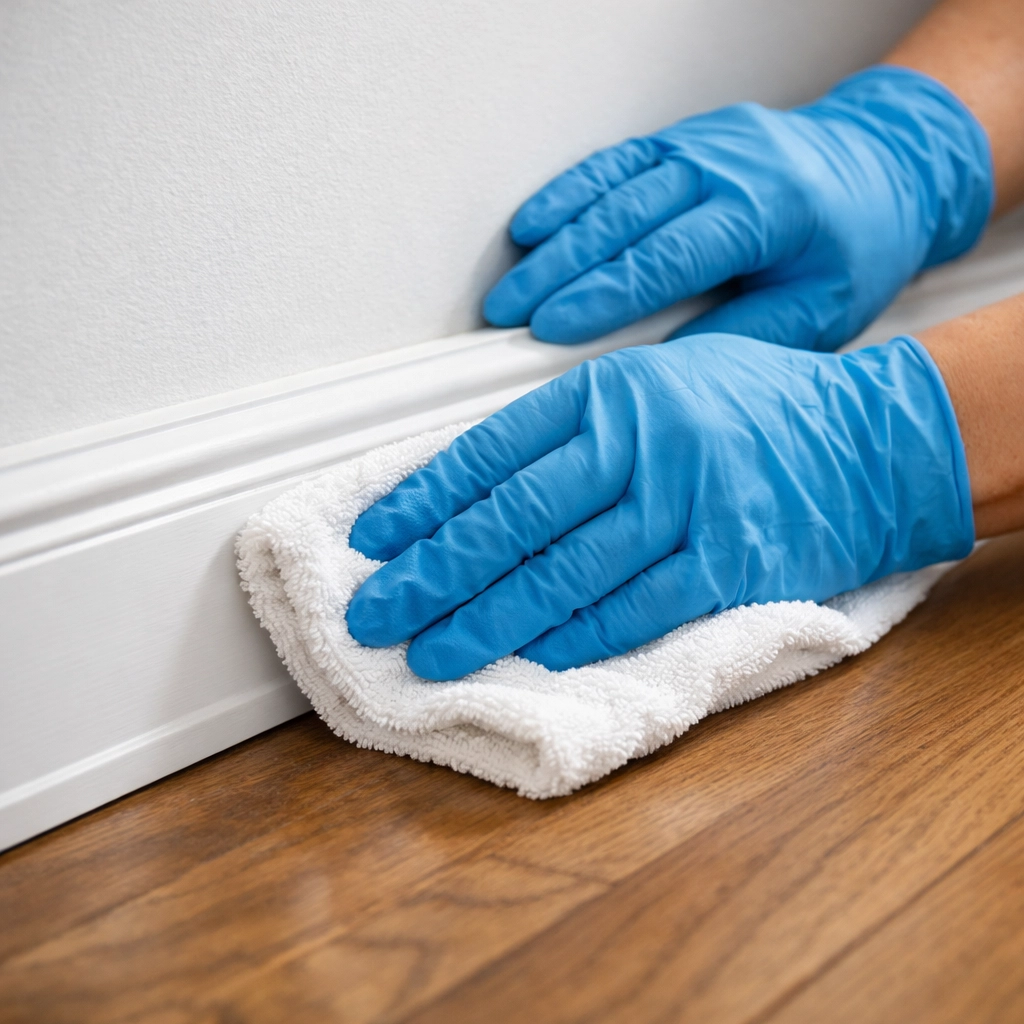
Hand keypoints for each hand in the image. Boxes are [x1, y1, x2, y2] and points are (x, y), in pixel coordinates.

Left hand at [345, 333, 973, 679]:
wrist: (870, 441)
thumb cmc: (752, 409)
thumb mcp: (657, 382)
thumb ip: (575, 427)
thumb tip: (476, 488)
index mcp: (610, 391)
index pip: (491, 452)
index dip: (423, 501)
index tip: (372, 542)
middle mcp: (641, 442)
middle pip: (512, 519)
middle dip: (431, 574)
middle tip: (372, 615)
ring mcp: (687, 504)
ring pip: (563, 573)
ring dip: (486, 620)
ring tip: (427, 652)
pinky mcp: (730, 564)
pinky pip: (634, 608)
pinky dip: (573, 637)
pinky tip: (523, 656)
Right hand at [484, 66, 991, 350]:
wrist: (883, 169)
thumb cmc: (856, 246)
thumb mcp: (820, 309)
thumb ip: (741, 335)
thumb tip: (660, 366)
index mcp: (768, 209)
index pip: (666, 257)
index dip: (602, 295)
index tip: (551, 328)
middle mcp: (726, 166)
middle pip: (623, 220)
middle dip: (558, 271)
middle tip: (509, 314)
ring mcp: (700, 145)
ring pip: (609, 191)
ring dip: (552, 239)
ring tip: (508, 285)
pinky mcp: (682, 141)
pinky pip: (614, 165)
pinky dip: (568, 195)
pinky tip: (531, 225)